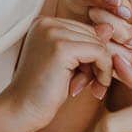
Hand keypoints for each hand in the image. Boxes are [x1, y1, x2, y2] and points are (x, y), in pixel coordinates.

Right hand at [4, 15, 131, 131]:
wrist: (21, 109)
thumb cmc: (43, 90)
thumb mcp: (68, 64)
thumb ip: (85, 44)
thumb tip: (109, 27)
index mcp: (43, 22)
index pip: (85, 30)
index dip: (91, 55)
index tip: (85, 79)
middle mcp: (46, 22)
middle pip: (94, 35)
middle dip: (96, 62)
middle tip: (85, 86)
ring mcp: (53, 33)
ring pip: (99, 44)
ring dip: (99, 70)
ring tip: (82, 88)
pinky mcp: (62, 48)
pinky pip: (100, 53)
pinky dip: (104, 72)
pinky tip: (95, 89)